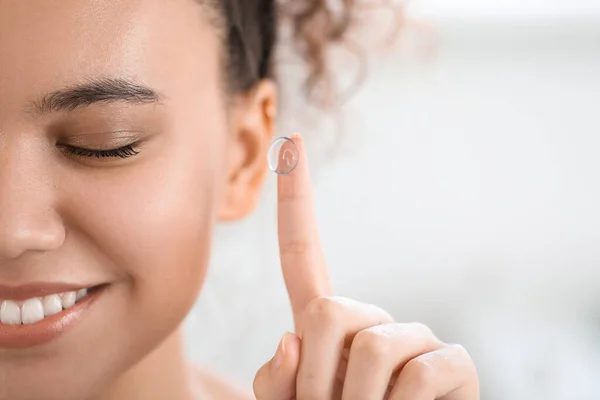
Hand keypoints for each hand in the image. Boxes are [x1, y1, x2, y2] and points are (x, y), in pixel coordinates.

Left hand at [253, 134, 478, 399]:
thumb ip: (277, 382)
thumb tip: (290, 336)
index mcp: (326, 328)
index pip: (303, 256)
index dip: (295, 201)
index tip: (288, 142)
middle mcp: (372, 322)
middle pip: (327, 311)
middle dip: (317, 379)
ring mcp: (416, 338)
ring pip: (372, 347)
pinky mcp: (455, 364)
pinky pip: (417, 376)